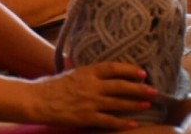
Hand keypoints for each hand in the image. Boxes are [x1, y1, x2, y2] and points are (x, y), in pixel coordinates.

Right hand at [34, 62, 156, 128]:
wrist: (37, 101)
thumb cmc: (50, 86)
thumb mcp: (68, 72)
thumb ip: (82, 70)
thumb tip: (89, 66)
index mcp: (87, 71)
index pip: (113, 68)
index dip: (130, 70)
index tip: (142, 73)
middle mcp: (92, 86)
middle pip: (121, 86)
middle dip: (139, 88)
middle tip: (153, 90)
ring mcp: (90, 102)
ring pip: (119, 103)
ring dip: (135, 104)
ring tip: (147, 104)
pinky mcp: (87, 117)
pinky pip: (109, 121)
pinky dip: (123, 123)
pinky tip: (134, 123)